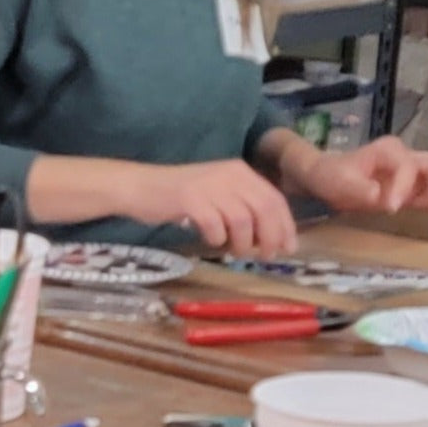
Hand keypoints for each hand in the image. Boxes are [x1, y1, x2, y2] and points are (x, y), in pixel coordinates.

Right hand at [131, 159, 297, 257]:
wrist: (140, 186)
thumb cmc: (181, 196)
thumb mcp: (219, 194)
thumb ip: (244, 207)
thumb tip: (273, 237)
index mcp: (239, 171)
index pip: (274, 199)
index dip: (285, 226)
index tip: (288, 248)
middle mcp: (228, 174)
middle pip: (264, 209)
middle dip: (270, 237)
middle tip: (263, 255)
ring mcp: (209, 185)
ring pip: (243, 221)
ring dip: (242, 242)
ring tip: (233, 250)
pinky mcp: (190, 199)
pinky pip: (215, 226)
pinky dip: (216, 239)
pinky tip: (209, 240)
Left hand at [291, 137, 427, 214]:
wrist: (327, 180)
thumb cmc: (333, 176)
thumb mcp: (339, 182)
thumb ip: (358, 188)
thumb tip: (378, 195)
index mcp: (388, 151)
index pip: (407, 166)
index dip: (403, 186)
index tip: (391, 207)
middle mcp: (406, 158)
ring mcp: (413, 174)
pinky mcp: (414, 191)